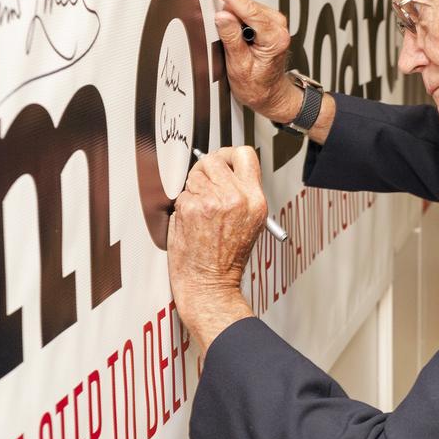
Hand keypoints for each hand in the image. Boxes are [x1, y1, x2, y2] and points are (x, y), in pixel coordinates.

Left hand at [167, 147, 263, 354]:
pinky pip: (183, 193)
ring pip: (195, 173)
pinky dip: (184, 205)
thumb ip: (243, 193)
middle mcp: (236, 198)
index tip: (223, 162)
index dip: (229, 155)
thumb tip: (226, 170)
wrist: (210, 284)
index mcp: (255, 200)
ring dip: (194, 188)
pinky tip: (192, 222)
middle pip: (215, 159)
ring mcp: (212, 201)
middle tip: (206, 188)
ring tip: (201, 211)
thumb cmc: (226, 259)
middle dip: (207, 170)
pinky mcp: (191, 207)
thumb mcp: (251, 223)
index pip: (244, 154)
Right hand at [209, 0, 301, 122]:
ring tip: (228, 37)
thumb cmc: (257, 86)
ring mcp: (276, 24)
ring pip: (247, 8)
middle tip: (212, 15)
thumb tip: (222, 15)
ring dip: (232, 14)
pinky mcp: (270, 24)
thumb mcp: (238, 66)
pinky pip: (249, 13)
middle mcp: (279, 27)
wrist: (271, 95)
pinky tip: (233, 30)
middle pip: (247, 6)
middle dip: (227, 7)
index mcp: (274, 38)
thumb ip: (231, 38)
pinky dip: (238, 17)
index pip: (248, 9)